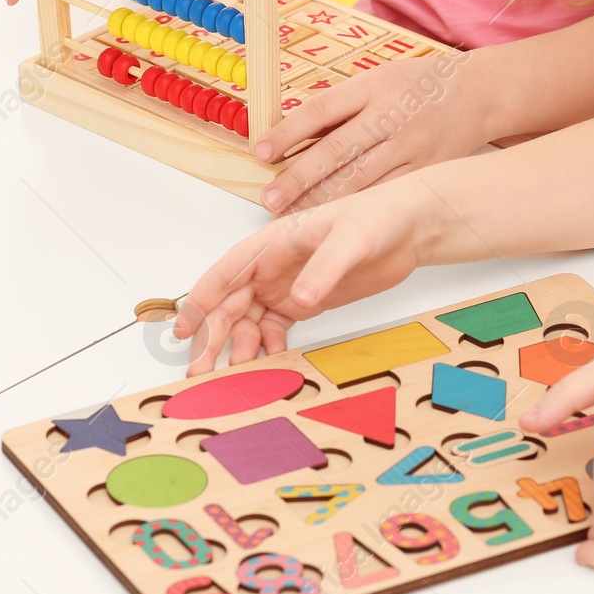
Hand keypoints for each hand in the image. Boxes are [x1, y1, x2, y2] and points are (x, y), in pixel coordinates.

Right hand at [174, 179, 433, 374]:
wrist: (408, 228)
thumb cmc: (376, 219)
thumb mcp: (349, 240)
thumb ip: (323, 270)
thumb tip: (298, 300)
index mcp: (272, 243)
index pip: (225, 273)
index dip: (201, 301)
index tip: (185, 329)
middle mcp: (272, 265)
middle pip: (230, 304)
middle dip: (213, 336)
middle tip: (202, 371)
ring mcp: (286, 285)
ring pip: (248, 320)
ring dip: (239, 346)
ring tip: (237, 374)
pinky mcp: (305, 301)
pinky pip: (273, 327)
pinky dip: (267, 347)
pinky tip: (268, 363)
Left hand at [256, 53, 486, 213]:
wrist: (477, 93)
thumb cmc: (416, 85)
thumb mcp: (376, 79)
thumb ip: (340, 106)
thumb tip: (291, 133)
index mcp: (373, 86)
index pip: (322, 109)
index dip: (288, 132)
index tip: (260, 152)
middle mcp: (391, 115)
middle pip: (338, 150)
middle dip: (299, 178)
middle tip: (269, 200)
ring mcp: (410, 145)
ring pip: (360, 179)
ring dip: (322, 201)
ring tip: (291, 217)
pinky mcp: (426, 170)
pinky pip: (385, 193)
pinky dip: (357, 210)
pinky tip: (334, 222)